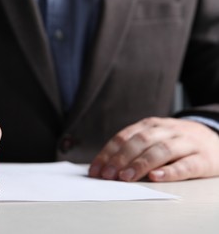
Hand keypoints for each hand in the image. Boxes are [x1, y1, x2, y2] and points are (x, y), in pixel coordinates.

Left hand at [89, 117, 218, 181]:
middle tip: (107, 175)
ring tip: (125, 177)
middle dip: (120, 158)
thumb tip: (105, 167)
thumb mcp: (154, 138)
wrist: (215, 138)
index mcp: (151, 125)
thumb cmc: (176, 142)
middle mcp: (167, 130)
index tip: (96, 170)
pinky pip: (186, 164)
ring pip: (161, 150)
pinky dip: (170, 171)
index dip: (108, 153)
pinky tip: (156, 177)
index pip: (124, 136)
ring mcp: (186, 143)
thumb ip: (133, 148)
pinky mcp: (203, 159)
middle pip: (140, 141)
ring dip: (140, 164)